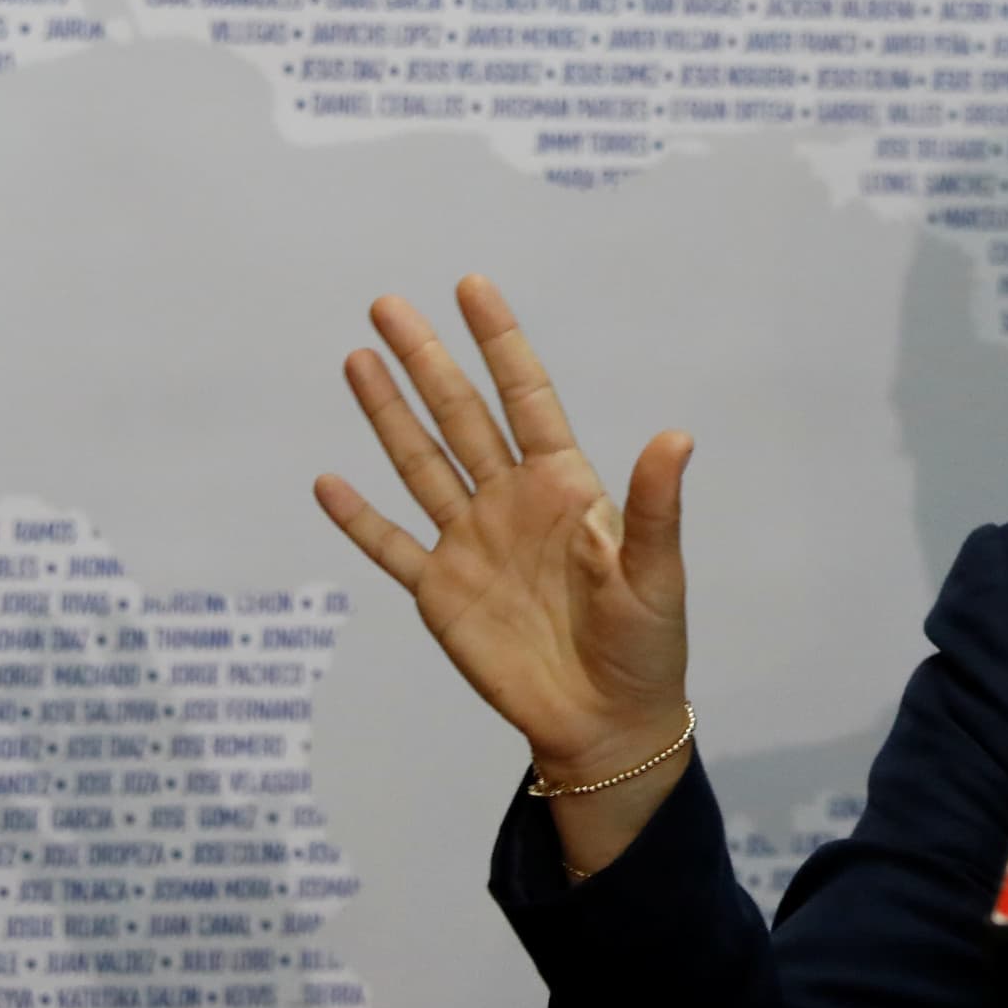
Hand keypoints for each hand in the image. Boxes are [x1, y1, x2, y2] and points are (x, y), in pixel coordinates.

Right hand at [311, 277, 694, 793]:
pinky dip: (359, 518)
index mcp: (565, 485)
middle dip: (425, 360)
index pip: (525, 397)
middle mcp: (511, 501)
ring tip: (358, 360)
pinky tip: (328, 481)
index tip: (471, 286)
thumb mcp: (655, 571)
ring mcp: (471, 542)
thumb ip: (654, 505)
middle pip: (460, 415)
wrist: (604, 721)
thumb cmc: (644, 643)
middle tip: (386, 304)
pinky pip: (392, 547)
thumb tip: (679, 435)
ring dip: (387, 415)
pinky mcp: (441, 592)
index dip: (499, 342)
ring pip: (420, 464)